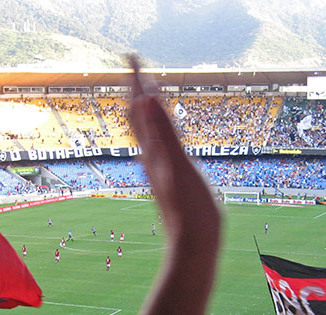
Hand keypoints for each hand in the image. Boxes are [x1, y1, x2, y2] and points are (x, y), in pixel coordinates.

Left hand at [128, 56, 219, 244]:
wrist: (193, 247)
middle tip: (136, 69)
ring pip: (149, 135)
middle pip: (140, 119)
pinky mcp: (171, 183)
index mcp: (154, 151)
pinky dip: (160, 135)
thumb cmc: (190, 210)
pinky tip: (162, 142)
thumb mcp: (178, 167)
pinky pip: (161, 150)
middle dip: (138, 92)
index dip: (137, 81)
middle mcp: (153, 159)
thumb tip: (145, 99)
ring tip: (146, 99)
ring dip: (147, 113)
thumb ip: (164, 133)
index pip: (141, 108)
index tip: (132, 55)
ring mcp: (161, 171)